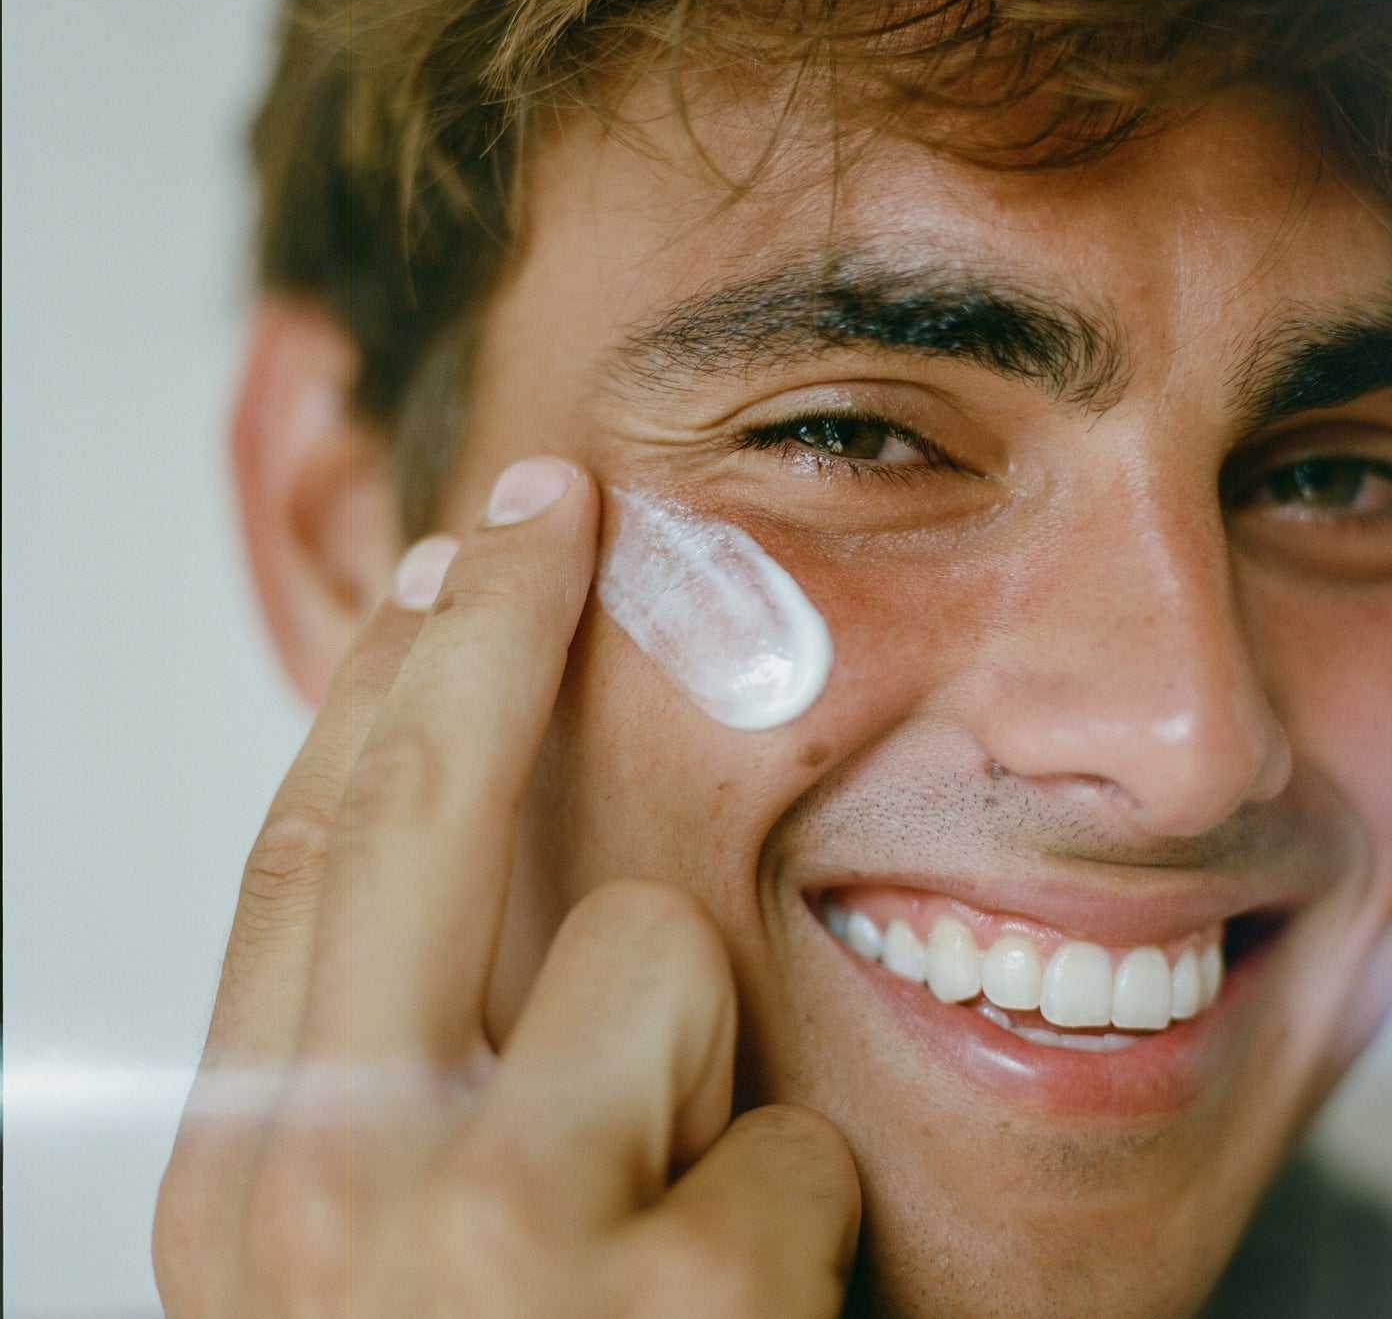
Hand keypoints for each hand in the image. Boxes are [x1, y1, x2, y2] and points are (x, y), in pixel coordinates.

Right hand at [153, 458, 859, 1316]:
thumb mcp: (369, 1266)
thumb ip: (392, 1085)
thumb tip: (451, 878)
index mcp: (249, 1179)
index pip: (305, 855)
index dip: (374, 688)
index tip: (437, 570)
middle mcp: (331, 1193)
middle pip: (418, 801)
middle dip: (489, 620)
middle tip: (547, 499)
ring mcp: (498, 1245)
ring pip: (657, 947)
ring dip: (694, 1059)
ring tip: (677, 1218)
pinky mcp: (682, 1301)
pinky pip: (796, 1131)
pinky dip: (792, 1209)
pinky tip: (750, 1310)